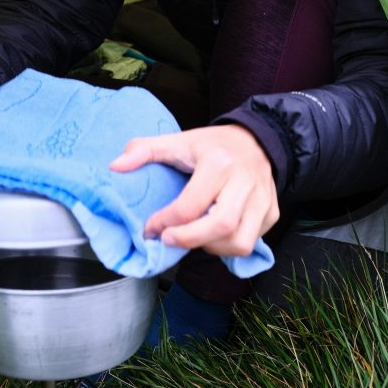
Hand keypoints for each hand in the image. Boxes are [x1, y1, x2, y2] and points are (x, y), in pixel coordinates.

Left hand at [109, 125, 278, 256]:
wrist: (257, 139)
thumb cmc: (212, 145)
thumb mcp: (178, 141)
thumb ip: (144, 150)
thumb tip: (115, 166)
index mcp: (218, 163)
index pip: (190, 205)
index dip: (164, 222)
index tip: (150, 228)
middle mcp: (244, 182)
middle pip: (220, 226)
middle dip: (189, 240)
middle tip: (168, 239)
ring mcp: (262, 199)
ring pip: (240, 241)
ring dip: (211, 247)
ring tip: (193, 237)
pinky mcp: (272, 212)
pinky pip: (251, 242)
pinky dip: (228, 246)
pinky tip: (212, 235)